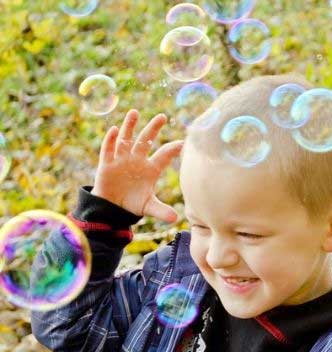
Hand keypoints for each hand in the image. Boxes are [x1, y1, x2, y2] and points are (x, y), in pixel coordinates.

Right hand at [91, 109, 183, 223]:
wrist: (112, 207)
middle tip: (162, 116)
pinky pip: (108, 150)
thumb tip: (174, 218)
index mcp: (150, 169)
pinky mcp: (107, 164)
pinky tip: (115, 130)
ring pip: (126, 140)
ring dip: (130, 126)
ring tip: (134, 112)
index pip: (163, 156)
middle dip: (153, 129)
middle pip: (146, 141)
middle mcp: (137, 160)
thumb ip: (161, 211)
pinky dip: (111, 140)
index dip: (172, 149)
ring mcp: (121, 160)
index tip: (183, 143)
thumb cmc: (133, 204)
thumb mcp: (148, 207)